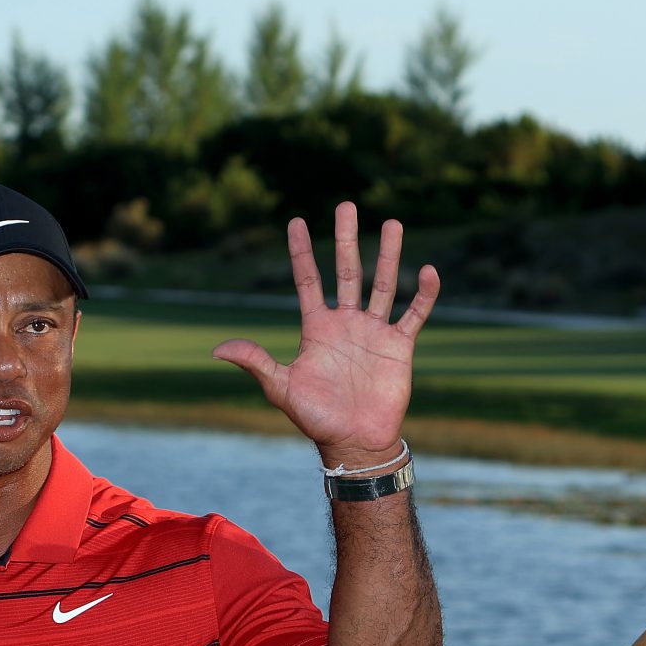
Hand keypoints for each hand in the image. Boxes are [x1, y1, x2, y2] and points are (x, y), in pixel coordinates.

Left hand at [213, 201, 439, 463]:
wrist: (354, 441)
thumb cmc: (316, 417)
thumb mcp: (281, 388)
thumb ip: (256, 363)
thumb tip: (217, 349)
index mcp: (316, 328)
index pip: (308, 280)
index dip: (301, 252)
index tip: (296, 221)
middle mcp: (346, 323)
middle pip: (347, 271)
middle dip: (346, 238)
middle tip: (347, 205)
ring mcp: (374, 332)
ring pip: (382, 284)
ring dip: (388, 255)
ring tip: (393, 223)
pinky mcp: (399, 346)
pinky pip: (413, 314)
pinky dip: (423, 294)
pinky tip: (428, 271)